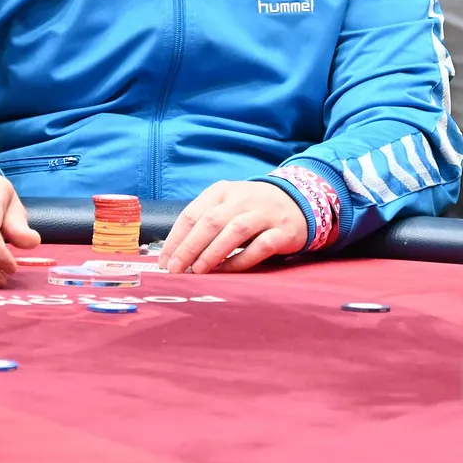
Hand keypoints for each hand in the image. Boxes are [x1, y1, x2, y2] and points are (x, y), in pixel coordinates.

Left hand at [160, 181, 307, 274]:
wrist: (298, 202)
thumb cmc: (252, 209)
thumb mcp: (227, 206)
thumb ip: (205, 223)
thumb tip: (175, 253)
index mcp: (222, 191)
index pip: (193, 213)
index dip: (176, 238)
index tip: (164, 260)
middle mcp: (243, 198)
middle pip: (210, 221)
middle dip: (189, 247)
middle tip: (175, 269)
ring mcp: (264, 214)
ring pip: (234, 231)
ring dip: (213, 252)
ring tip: (197, 270)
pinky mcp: (283, 231)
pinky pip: (260, 247)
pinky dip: (241, 260)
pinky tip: (227, 271)